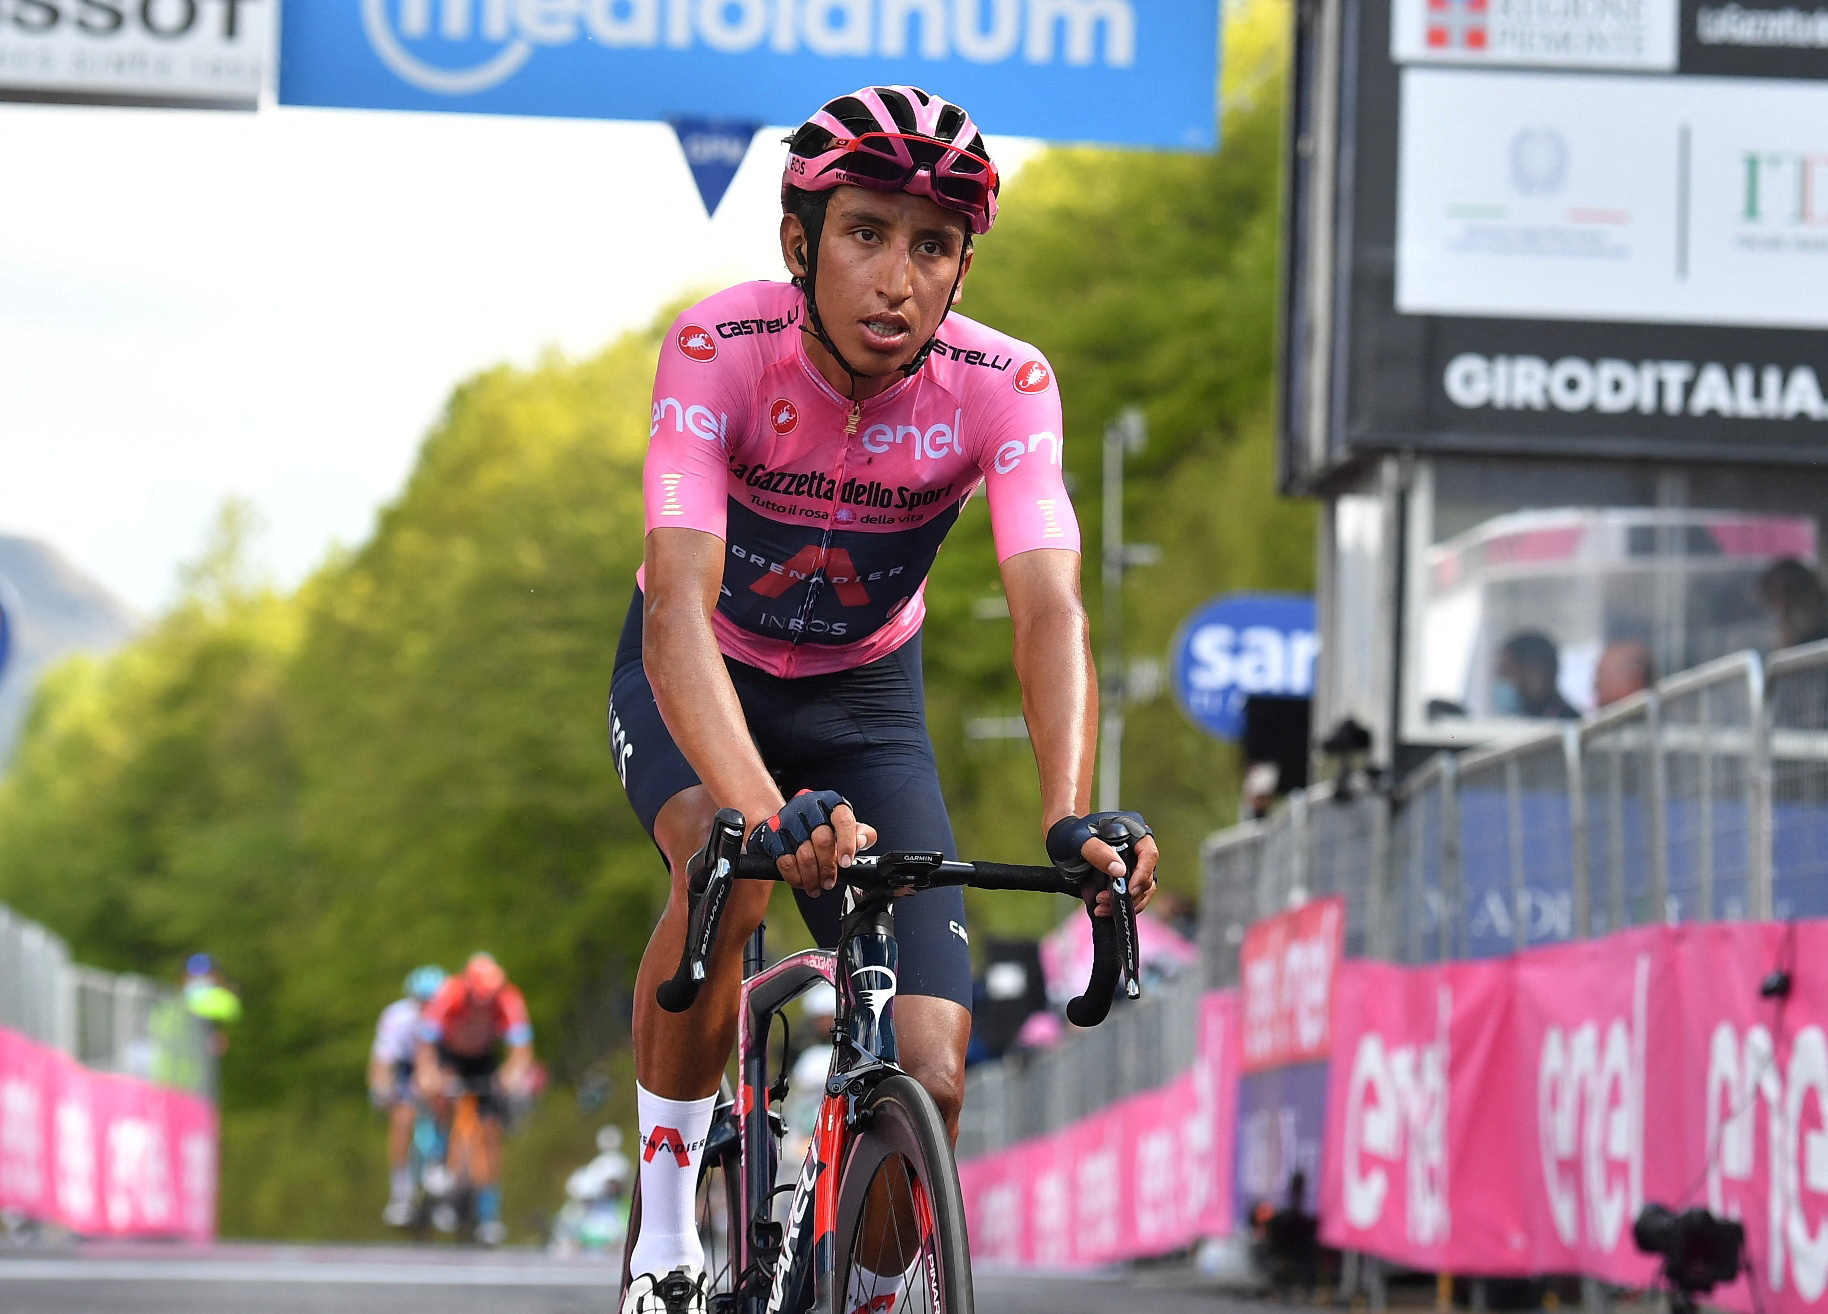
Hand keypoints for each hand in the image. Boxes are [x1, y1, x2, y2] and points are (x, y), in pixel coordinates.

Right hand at [748, 790, 878, 897]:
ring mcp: (790, 821)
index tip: (846, 863)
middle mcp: (810, 808)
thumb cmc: (820, 825)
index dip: (847, 844)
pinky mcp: (774, 836)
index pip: (843, 821)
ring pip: (804, 855)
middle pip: (822, 841)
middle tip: (829, 882)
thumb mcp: (843, 825)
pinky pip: (786, 862)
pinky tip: (802, 883)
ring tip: (817, 886)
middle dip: (828, 868)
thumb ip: (860, 833)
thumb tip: (861, 841)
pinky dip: (795, 877)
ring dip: (812, 877)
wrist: (786, 821)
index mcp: (831, 803)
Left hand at [1046, 812, 1157, 916]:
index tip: (1130, 890)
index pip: (1149, 854)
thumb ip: (1098, 852)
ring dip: (1124, 903)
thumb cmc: (1070, 833)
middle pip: (1147, 877)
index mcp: (1132, 832)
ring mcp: (1132, 866)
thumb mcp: (1079, 840)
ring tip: (1101, 907)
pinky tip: (1102, 909)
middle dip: (1129, 894)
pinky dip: (1118, 906)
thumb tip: (1120, 871)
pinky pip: (1130, 897)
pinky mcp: (1124, 880)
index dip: (1143, 874)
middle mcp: (1136, 850)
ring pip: (1141, 891)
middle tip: (1104, 900)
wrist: (1061, 839)